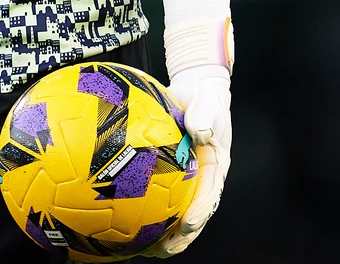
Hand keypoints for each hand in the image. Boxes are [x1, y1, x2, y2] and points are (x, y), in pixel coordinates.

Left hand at [145, 66, 230, 256]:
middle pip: (194, 214)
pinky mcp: (170, 175)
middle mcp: (202, 178)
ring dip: (164, 232)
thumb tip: (198, 130)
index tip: (189, 225)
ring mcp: (187, 179)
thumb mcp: (208, 103)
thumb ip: (205, 116)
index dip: (200, 213)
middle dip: (182, 236)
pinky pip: (157, 194)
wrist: (196, 91)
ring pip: (176, 211)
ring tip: (145, 250)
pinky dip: (144, 209)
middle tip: (166, 250)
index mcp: (215, 167)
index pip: (210, 195)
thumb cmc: (204, 98)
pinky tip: (123, 222)